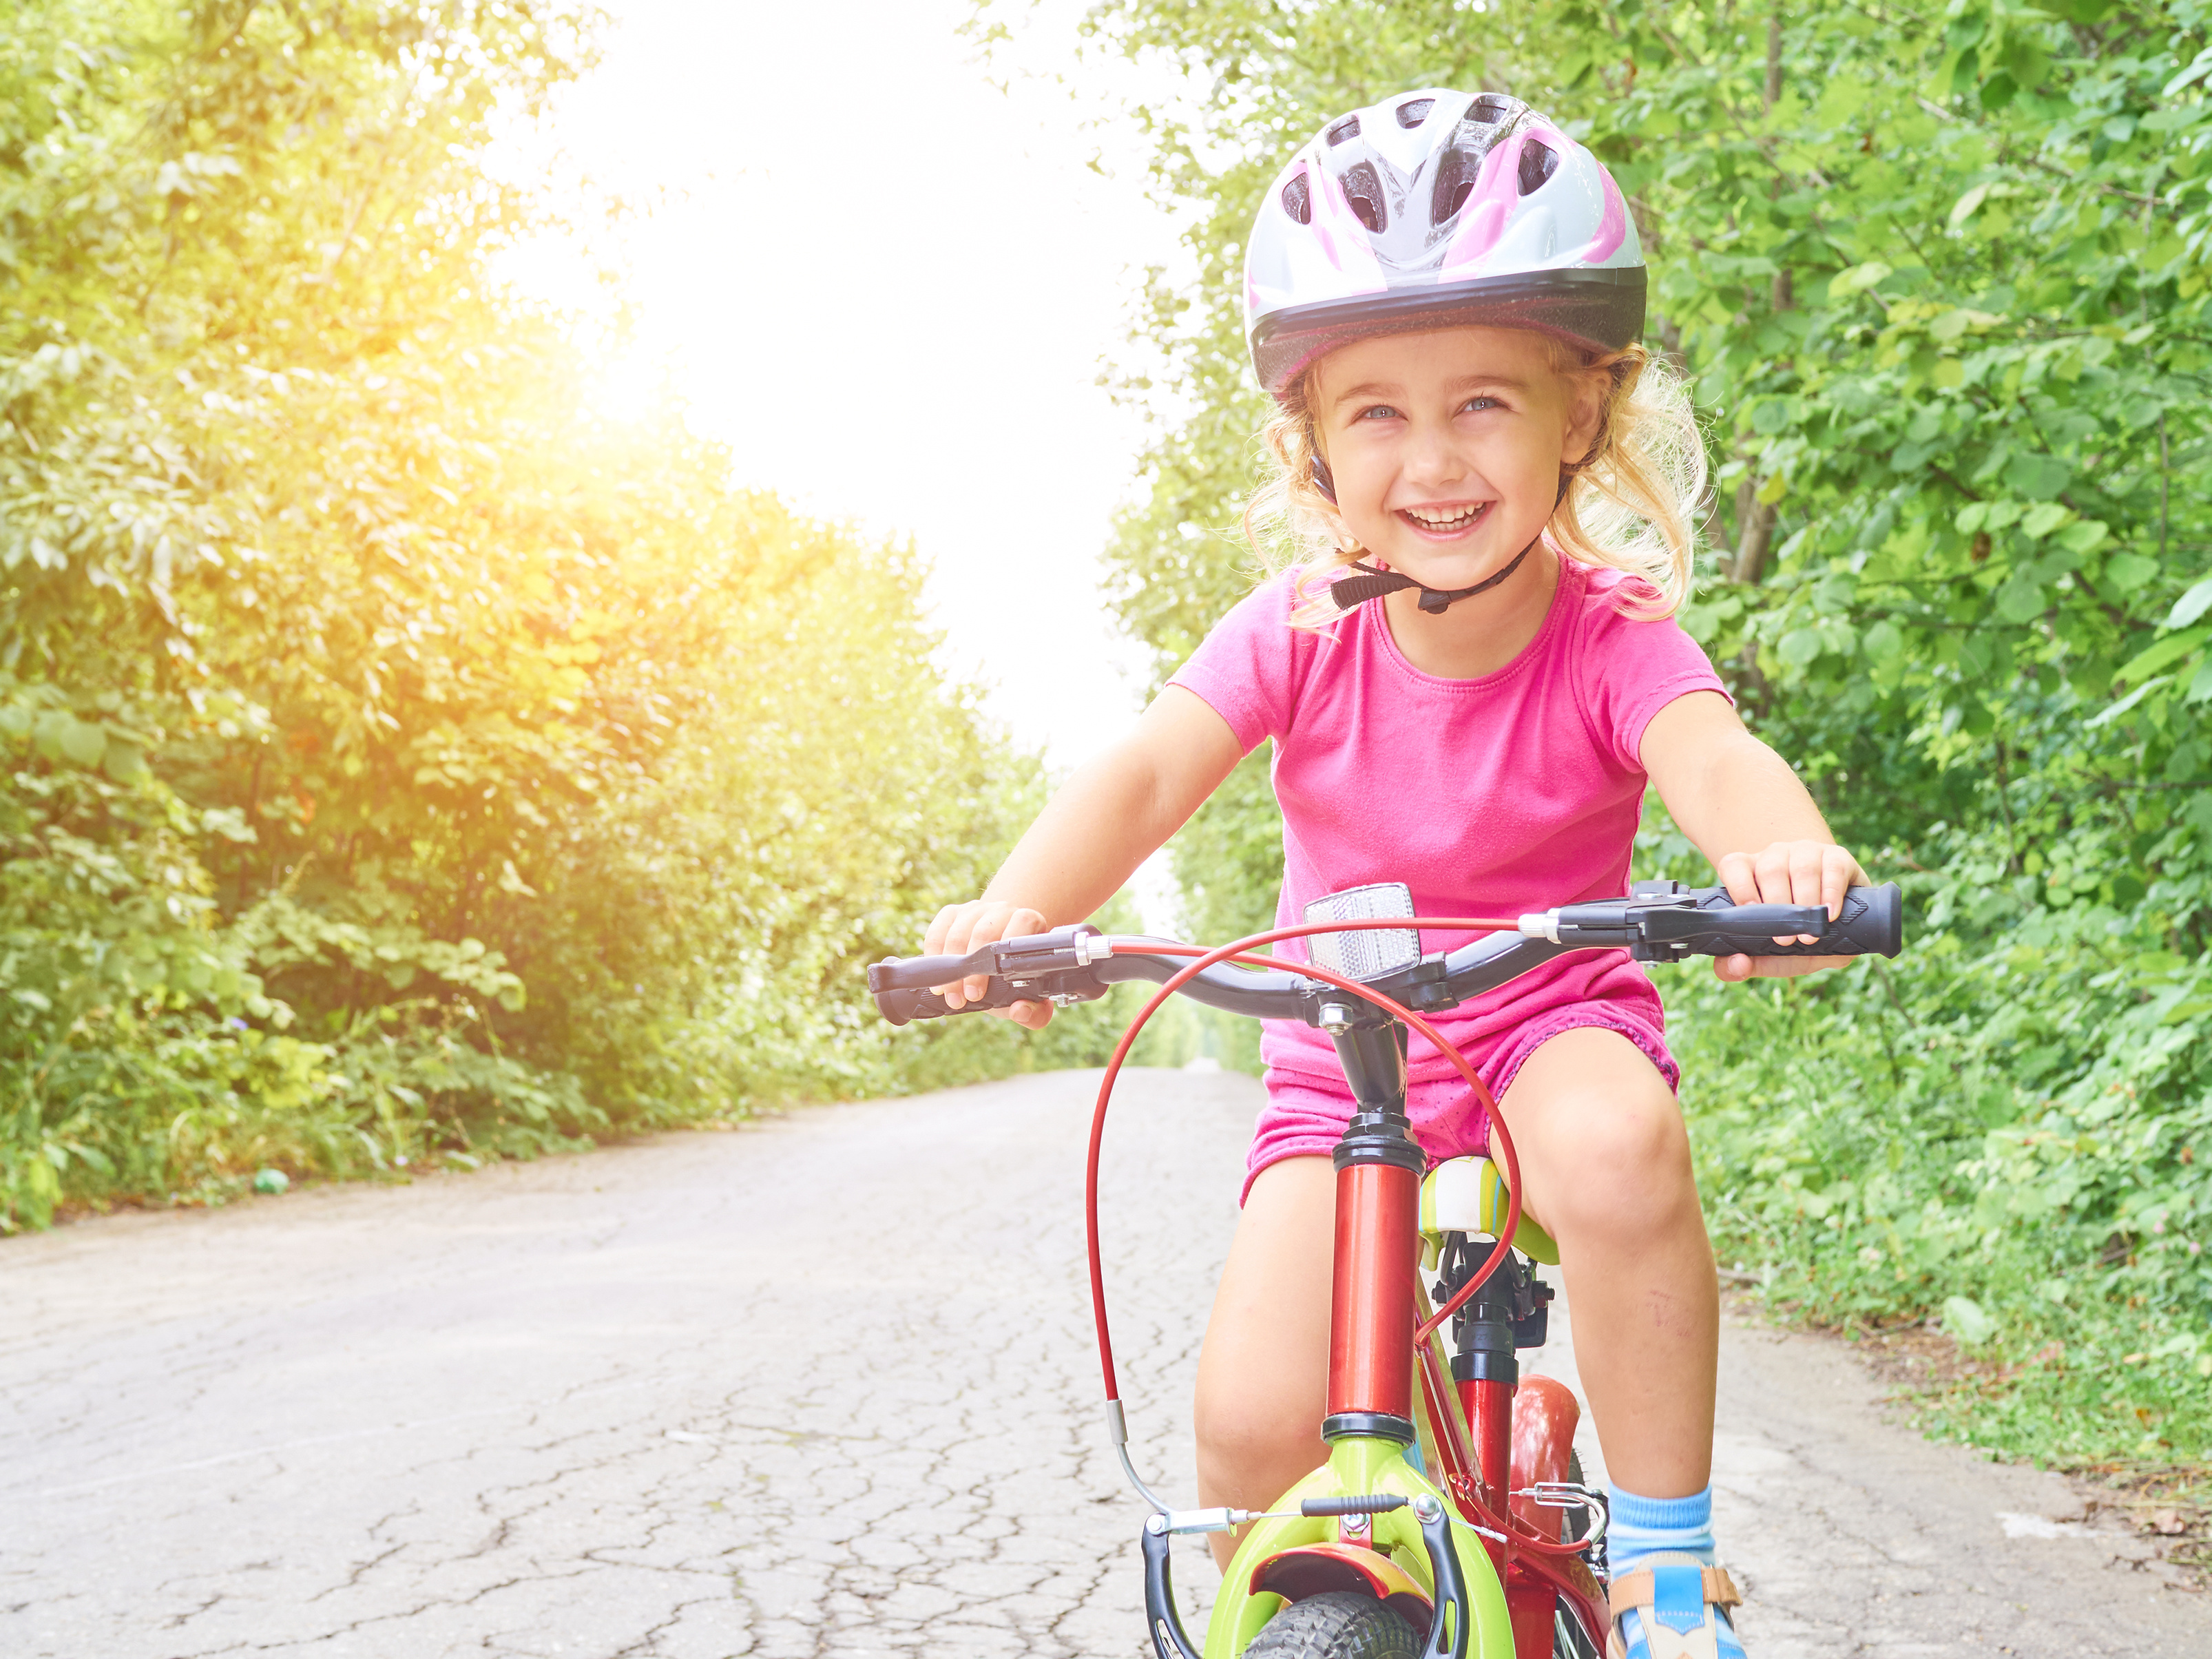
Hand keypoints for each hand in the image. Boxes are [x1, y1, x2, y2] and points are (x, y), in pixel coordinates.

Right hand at [922, 899, 1054, 1027]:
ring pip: (958, 933)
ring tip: (950, 994)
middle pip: (984, 932)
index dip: (1003, 957)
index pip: (1021, 925)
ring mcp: (976, 908)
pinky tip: (937, 978)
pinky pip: (937, 930)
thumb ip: (1035, 1011)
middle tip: (966, 998)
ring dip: (951, 967)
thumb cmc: (1013, 975)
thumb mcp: (1027, 995)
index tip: (988, 988)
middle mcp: (1004, 909)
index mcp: (1029, 922)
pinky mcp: (952, 912)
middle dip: (972, 970)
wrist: (995, 956)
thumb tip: (1021, 1010)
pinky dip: (933, 956)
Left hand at [1711, 840, 1867, 981]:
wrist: (1841, 916)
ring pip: (1801, 868)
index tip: (1749, 913)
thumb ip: (1750, 962)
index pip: (1734, 866)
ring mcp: (1807, 853)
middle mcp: (1776, 856)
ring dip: (1805, 903)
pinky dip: (1831, 892)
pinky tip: (1830, 914)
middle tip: (1785, 940)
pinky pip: (1833, 868)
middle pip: (1770, 870)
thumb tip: (1738, 966)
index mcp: (1751, 871)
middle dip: (1778, 907)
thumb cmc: (1797, 933)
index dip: (1739, 887)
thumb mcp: (1773, 951)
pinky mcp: (1838, 856)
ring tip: (1809, 934)